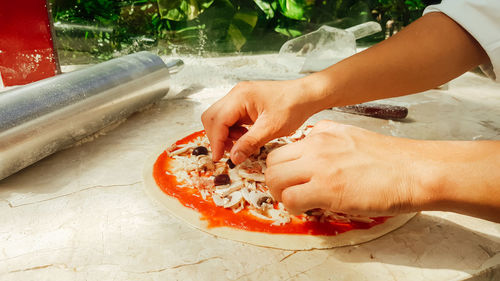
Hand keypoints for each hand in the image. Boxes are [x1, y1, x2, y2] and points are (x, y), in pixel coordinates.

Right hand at [202, 79, 322, 163]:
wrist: (306, 95)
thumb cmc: (292, 106)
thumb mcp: (271, 129)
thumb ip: (249, 143)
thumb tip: (234, 157)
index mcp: (240, 96)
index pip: (217, 120)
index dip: (215, 141)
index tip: (218, 158)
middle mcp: (236, 94)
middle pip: (212, 117)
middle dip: (217, 137)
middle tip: (229, 153)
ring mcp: (239, 97)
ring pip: (218, 118)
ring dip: (224, 134)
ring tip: (241, 144)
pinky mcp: (243, 103)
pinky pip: (229, 118)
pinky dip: (232, 130)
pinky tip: (245, 137)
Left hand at [265, 120, 428, 215]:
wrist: (414, 170)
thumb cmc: (391, 159)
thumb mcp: (353, 135)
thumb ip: (328, 139)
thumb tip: (314, 149)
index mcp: (322, 132)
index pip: (283, 148)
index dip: (282, 167)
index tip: (291, 178)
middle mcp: (316, 145)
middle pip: (272, 162)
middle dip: (275, 180)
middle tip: (288, 191)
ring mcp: (319, 165)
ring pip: (275, 179)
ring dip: (280, 194)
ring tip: (296, 201)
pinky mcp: (326, 188)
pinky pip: (290, 199)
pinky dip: (293, 207)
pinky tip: (308, 208)